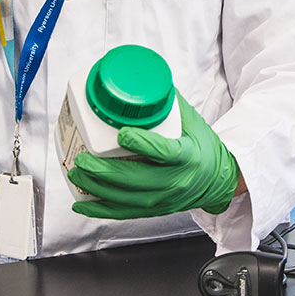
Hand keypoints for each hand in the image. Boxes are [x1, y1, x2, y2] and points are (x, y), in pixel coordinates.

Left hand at [69, 93, 240, 219]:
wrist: (218, 181)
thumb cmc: (205, 150)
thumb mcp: (193, 122)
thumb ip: (168, 104)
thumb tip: (143, 81)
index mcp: (187, 156)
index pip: (163, 151)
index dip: (141, 144)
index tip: (121, 133)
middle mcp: (174, 181)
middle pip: (134, 179)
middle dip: (102, 170)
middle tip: (82, 158)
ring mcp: (163, 199)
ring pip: (124, 198)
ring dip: (96, 187)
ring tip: (76, 174)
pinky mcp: (154, 211)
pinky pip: (123, 214)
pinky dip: (100, 210)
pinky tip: (82, 203)